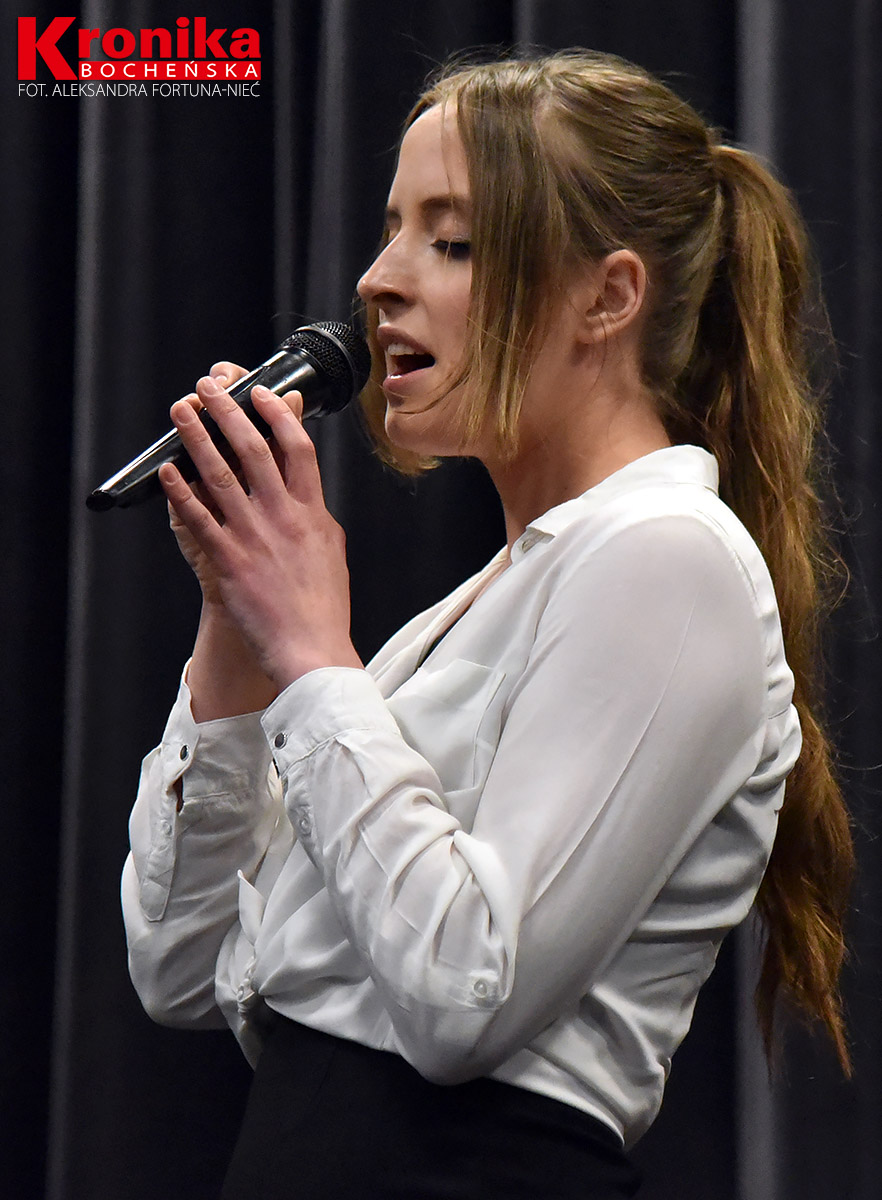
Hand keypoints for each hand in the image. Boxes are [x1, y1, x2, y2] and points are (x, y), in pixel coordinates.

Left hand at [159, 375, 362, 689]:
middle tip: (210, 387)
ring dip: (197, 439)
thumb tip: (311, 495)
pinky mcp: (230, 562)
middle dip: (229, 412)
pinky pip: (200, 519)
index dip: (278, 415)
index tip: (263, 392)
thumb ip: (317, 517)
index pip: (298, 449)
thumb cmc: (323, 609)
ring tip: (181, 411)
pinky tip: (169, 471)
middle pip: (254, 450)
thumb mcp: (331, 551)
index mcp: (313, 514)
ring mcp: (255, 538)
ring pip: (222, 476)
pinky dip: (182, 492)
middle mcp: (284, 519)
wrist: (311, 650)